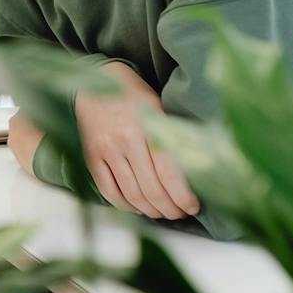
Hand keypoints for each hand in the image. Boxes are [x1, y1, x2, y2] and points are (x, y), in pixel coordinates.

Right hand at [76, 62, 200, 220]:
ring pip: (132, 195)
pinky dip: (126, 206)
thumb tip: (201, 170)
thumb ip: (176, 136)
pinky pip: (109, 192)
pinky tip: (138, 207)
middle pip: (152, 189)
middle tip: (181, 213)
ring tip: (163, 213)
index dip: (184, 197)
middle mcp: (126, 138)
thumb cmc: (134, 94)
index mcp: (149, 124)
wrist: (93, 78)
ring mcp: (106, 149)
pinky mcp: (91, 156)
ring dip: (151, 211)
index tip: (194, 206)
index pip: (170, 174)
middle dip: (170, 209)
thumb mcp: (161, 108)